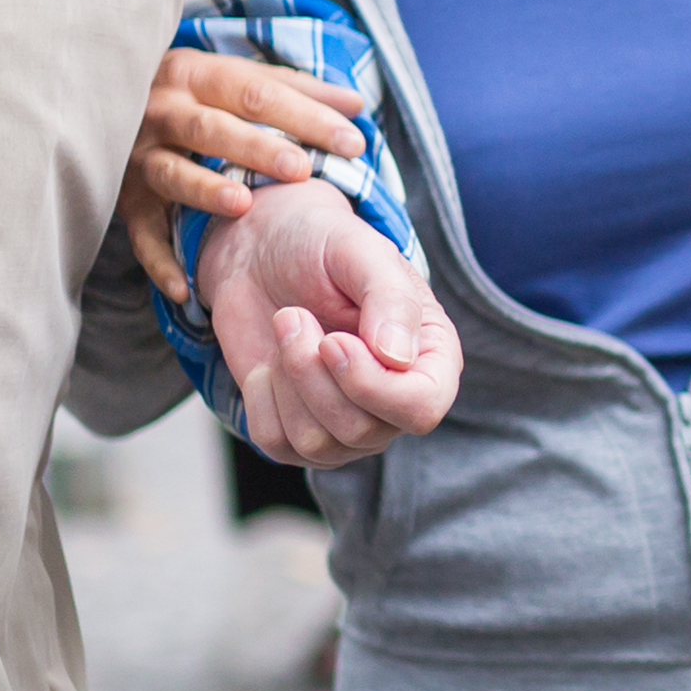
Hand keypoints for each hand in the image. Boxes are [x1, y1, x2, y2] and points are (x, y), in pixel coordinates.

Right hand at [127, 49, 370, 296]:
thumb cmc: (195, 93)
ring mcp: (139, 157)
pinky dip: (160, 263)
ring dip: (205, 190)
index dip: (305, 115)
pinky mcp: (125, 200)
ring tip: (242, 205)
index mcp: (197, 75)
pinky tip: (186, 289)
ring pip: (171, 174)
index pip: (257, 93)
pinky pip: (141, 235)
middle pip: (212, 129)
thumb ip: (296, 90)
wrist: (102, 98)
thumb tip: (356, 104)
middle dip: (256, 148)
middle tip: (301, 168)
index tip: (352, 140)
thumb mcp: (237, 77)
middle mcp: (163, 112)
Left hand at [199, 188, 459, 464]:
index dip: (371, 385)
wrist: (261, 250)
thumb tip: (398, 358)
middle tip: (294, 315)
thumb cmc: (319, 245)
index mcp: (429, 356)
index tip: (332, 339)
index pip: (421, 408)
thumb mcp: (359, 252)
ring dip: (287, 380)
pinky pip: (277, 444)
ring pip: (317, 443)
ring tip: (287, 326)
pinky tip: (270, 362)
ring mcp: (348, 423)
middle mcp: (395, 399)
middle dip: (313, 374)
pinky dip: (260, 399)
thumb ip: (390, 299)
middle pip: (362, 430)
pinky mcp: (299, 432)